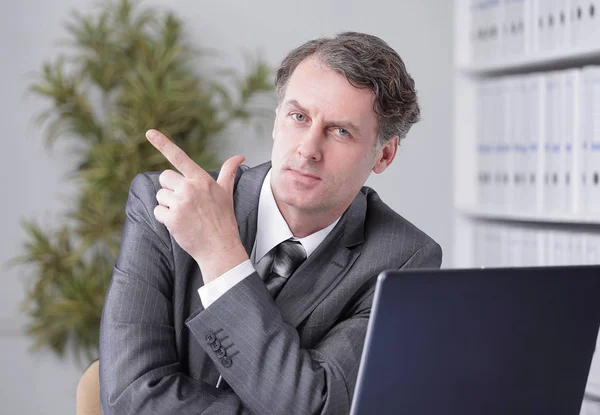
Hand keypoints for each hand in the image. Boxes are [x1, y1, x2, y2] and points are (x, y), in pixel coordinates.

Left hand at [146, 129, 248, 283]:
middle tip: (186, 203)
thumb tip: (240, 156)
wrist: (220, 247)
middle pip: (165, 178)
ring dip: (168, 205)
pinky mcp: (172, 218)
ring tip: (185, 215)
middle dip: (171, 189)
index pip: (180, 157)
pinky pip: (158, 211)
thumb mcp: (226, 193)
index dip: (163, 143)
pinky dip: (165, 218)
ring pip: (160, 196)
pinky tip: (179, 224)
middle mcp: (190, 188)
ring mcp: (180, 203)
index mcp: (202, 179)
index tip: (149, 132)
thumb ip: (229, 172)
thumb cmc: (223, 219)